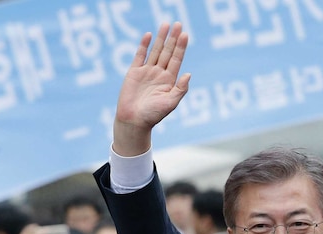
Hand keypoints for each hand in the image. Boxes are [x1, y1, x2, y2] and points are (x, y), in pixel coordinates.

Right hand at [114, 22, 190, 156]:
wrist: (133, 121)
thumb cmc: (153, 115)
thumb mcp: (170, 103)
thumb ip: (180, 89)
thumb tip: (189, 74)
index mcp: (169, 81)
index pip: (176, 60)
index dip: (181, 47)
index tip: (185, 34)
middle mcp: (159, 74)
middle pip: (167, 52)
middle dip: (172, 38)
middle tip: (178, 23)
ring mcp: (147, 72)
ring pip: (155, 51)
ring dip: (160, 38)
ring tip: (166, 24)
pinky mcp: (134, 72)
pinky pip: (140, 56)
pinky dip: (144, 45)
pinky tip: (149, 35)